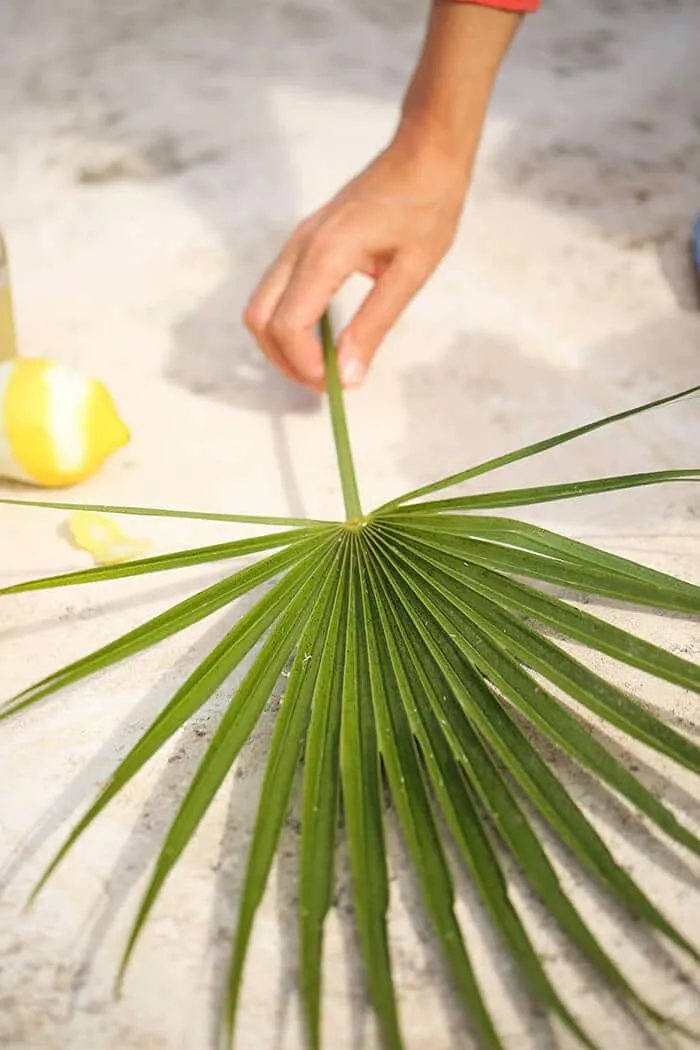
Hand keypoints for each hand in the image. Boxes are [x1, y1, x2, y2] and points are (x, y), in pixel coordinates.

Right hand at [244, 132, 469, 390]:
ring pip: (262, 307)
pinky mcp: (304, 241)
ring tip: (325, 365)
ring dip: (283, 345)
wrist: (424, 152)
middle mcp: (300, 246)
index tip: (338, 385)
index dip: (305, 366)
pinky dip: (289, 323)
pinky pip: (277, 292)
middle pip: (260, 320)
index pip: (287, 326)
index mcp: (325, 253)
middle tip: (327, 383)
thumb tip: (349, 377)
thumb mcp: (411, 273)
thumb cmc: (427, 206)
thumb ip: (374, 326)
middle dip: (285, 361)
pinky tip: (324, 336)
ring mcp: (297, 241)